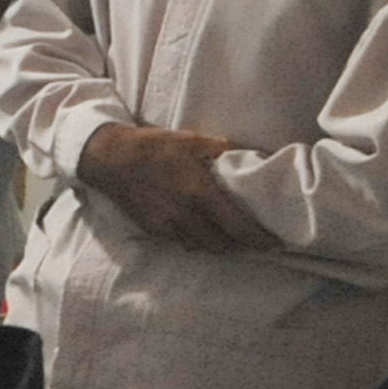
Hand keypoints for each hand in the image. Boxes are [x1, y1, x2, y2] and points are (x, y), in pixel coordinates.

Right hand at [76, 123, 271, 250]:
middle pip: (222, 246)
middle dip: (241, 246)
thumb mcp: (195, 141)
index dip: (259, 240)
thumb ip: (226, 151)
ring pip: (202, 247)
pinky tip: (200, 228)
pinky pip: (182, 242)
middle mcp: (185, 216)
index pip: (238, 227)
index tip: (275, 244)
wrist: (111, 159)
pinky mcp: (154, 230)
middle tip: (255, 240)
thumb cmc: (156, 147)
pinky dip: (196, 239)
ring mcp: (168, 227)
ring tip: (230, 237)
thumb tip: (255, 155)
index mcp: (200, 194)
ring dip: (218, 245)